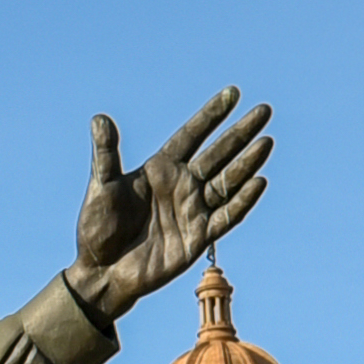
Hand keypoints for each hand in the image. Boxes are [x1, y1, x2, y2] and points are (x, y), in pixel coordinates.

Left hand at [68, 89, 273, 319]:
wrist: (103, 271)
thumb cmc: (97, 227)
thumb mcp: (100, 188)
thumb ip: (106, 154)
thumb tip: (100, 118)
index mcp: (160, 168)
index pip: (192, 134)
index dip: (211, 114)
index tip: (233, 93)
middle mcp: (181, 185)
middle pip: (218, 153)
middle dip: (240, 133)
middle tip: (264, 111)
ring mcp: (192, 210)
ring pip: (227, 181)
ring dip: (247, 162)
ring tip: (266, 141)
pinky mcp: (198, 237)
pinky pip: (226, 216)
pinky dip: (243, 200)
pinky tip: (259, 182)